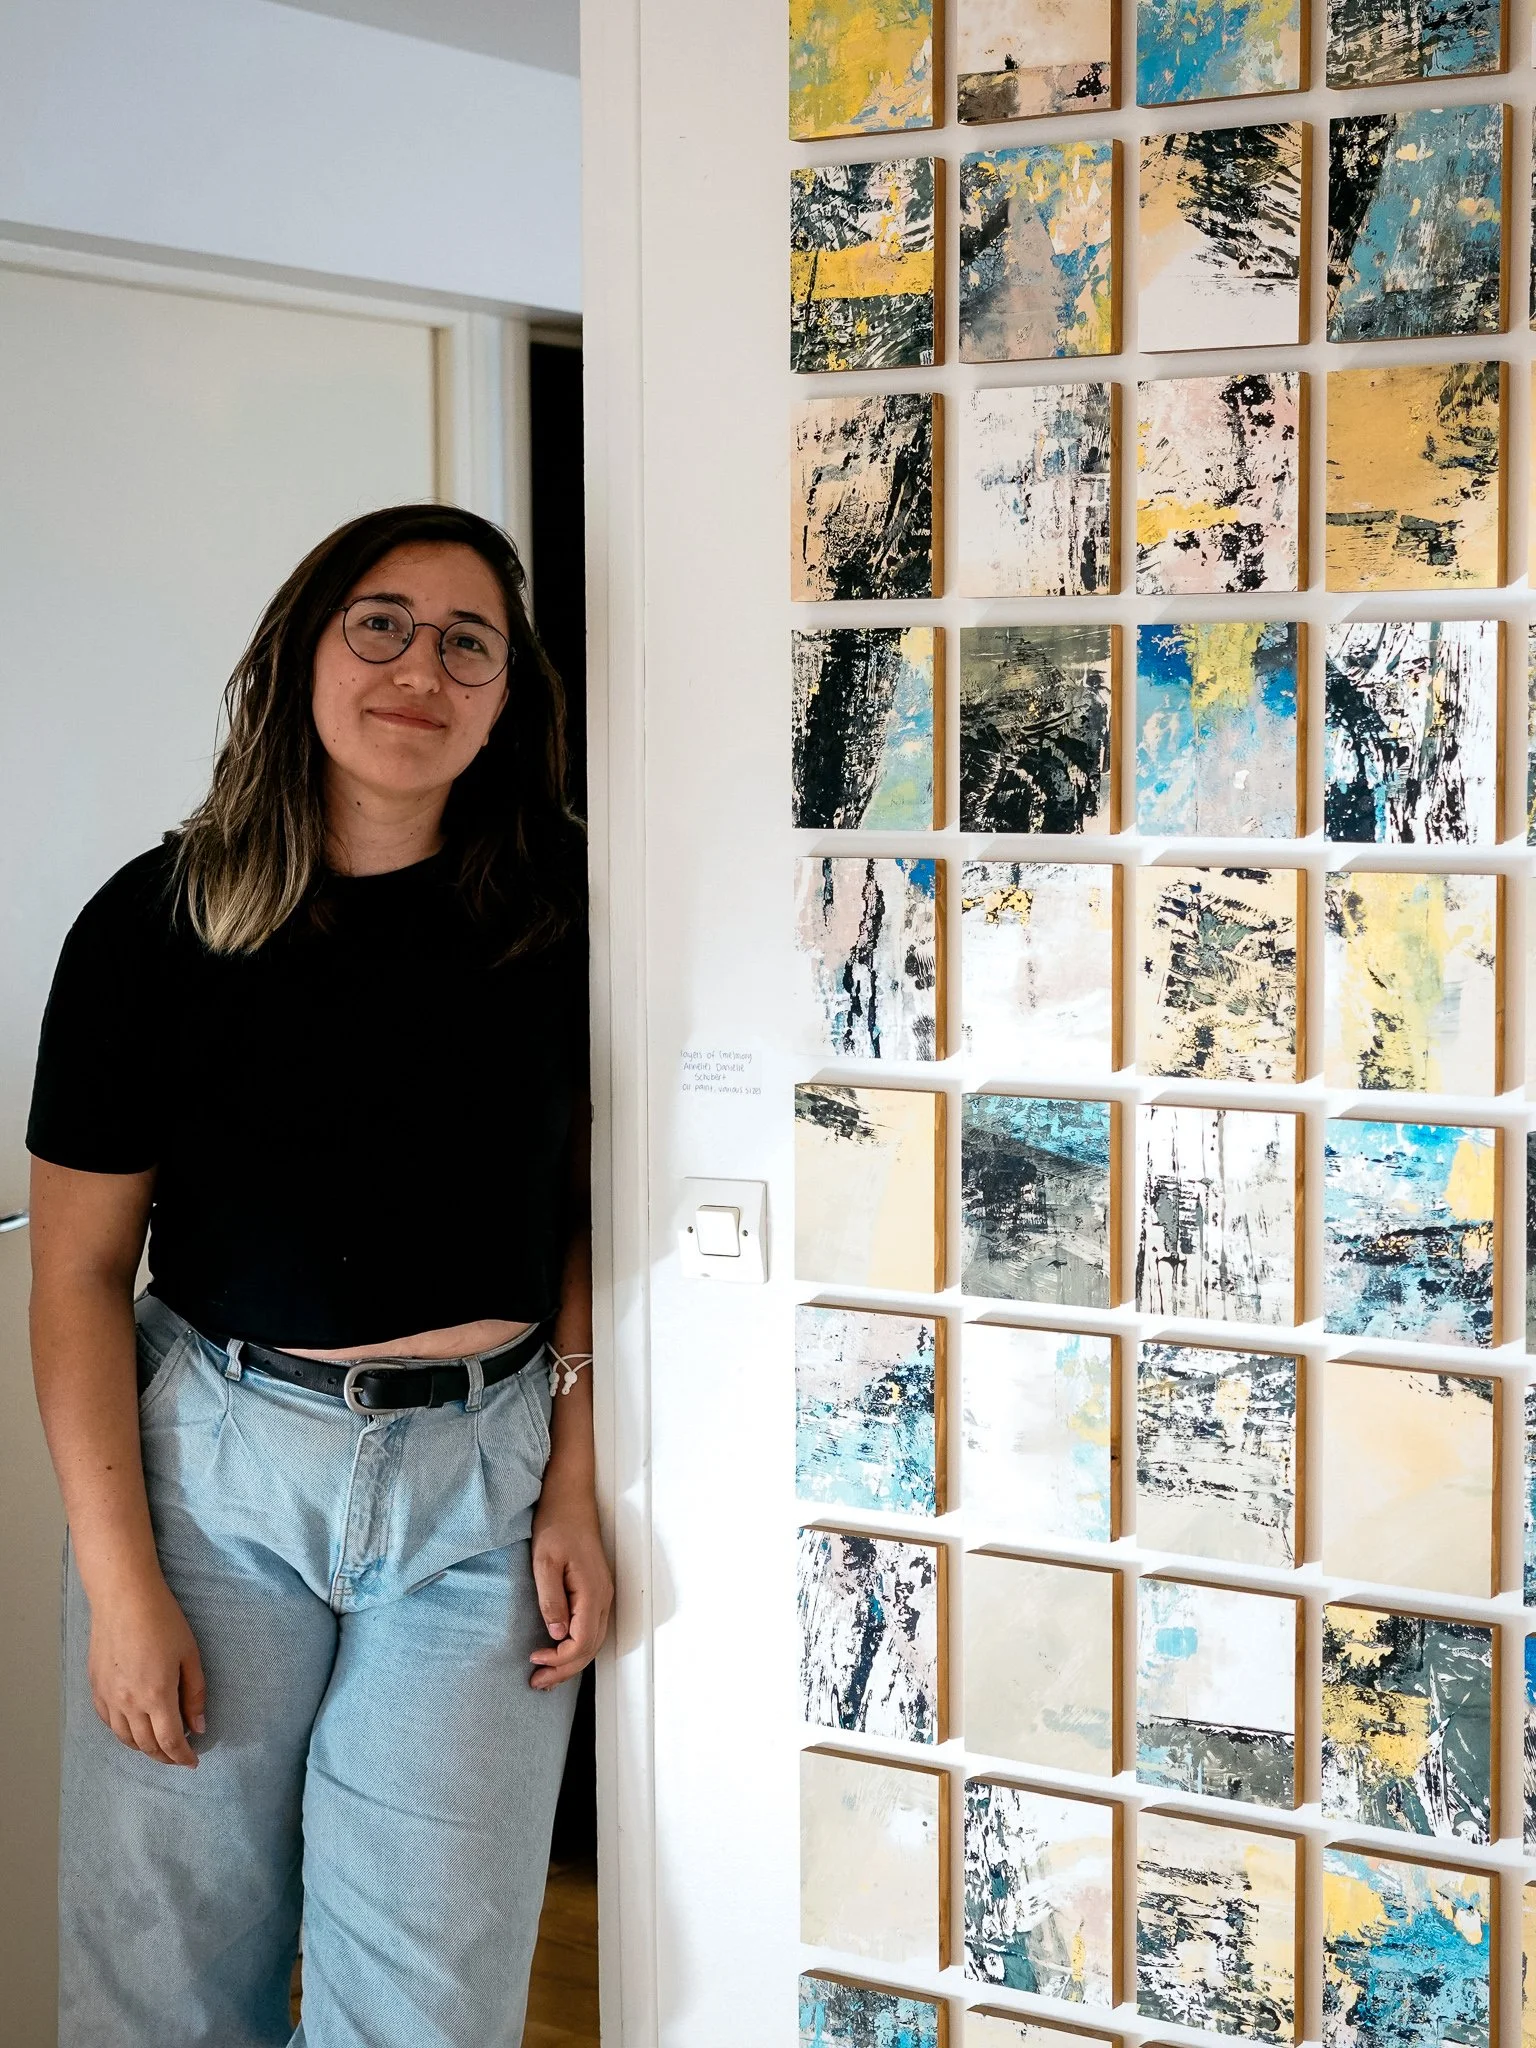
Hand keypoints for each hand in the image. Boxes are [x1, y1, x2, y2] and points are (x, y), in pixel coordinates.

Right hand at [87, 1571, 205, 1766]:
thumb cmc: (162, 1621)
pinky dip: (122, 1733)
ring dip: (143, 1748)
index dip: (183, 1757)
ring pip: (125, 1738)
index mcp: (156, 1696)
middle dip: (165, 1756)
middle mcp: (129, 1703)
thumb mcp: (190, 1655)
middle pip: (147, 1745)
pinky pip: (108, 1722)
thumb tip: (198, 1727)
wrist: (124, 1598)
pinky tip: (133, 1729)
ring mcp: (109, 1697)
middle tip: (179, 1757)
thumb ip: (195, 1695)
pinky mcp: (96, 1687)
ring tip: (159, 1747)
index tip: (193, 1762)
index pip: (170, 1741)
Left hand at [529, 1472, 612, 1690]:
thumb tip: (558, 1635)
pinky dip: (576, 1647)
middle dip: (564, 1670)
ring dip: (570, 1662)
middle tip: (536, 1682)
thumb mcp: (544, 1562)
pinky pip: (590, 1629)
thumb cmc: (556, 1525)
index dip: (559, 1659)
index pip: (582, 1642)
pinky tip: (559, 1652)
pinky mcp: (595, 1591)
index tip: (533, 1660)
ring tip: (546, 1676)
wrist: (569, 1499)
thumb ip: (551, 1599)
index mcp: (592, 1593)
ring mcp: (602, 1595)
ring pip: (593, 1641)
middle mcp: (603, 1598)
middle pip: (591, 1648)